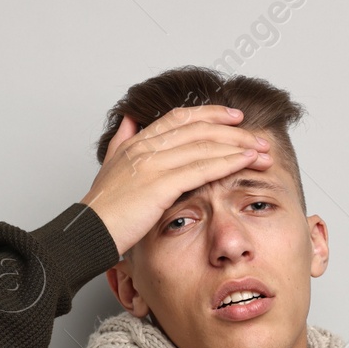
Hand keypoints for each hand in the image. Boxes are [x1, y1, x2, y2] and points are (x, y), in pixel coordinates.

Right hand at [81, 105, 271, 254]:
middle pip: (198, 128)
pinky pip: (202, 167)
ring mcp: (153, 163)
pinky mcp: (160, 184)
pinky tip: (246, 161)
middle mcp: (145, 147)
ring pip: (204, 145)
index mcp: (136, 142)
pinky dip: (228, 161)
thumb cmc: (101, 212)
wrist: (86, 233)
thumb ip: (123, 142)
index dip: (210, 114)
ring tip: (262, 150)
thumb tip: (130, 120)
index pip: (180, 118)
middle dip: (233, 131)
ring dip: (238, 145)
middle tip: (258, 137)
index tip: (234, 117)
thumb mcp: (111, 168)